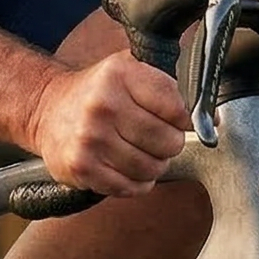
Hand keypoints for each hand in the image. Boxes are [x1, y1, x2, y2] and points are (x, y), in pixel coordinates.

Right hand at [26, 54, 189, 197]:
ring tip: (138, 152)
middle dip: (168, 145)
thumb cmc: (97, 93)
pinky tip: (124, 168)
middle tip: (155, 139)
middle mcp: (103, 104)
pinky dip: (136, 183)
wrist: (47, 110)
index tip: (176, 121)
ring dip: (153, 166)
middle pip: (168, 142)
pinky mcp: (82, 167)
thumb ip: (168, 87)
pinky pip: (131, 188)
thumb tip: (211, 120)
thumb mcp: (129, 70)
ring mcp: (90, 138)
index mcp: (120, 74)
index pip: (177, 108)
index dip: (183, 120)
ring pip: (152, 168)